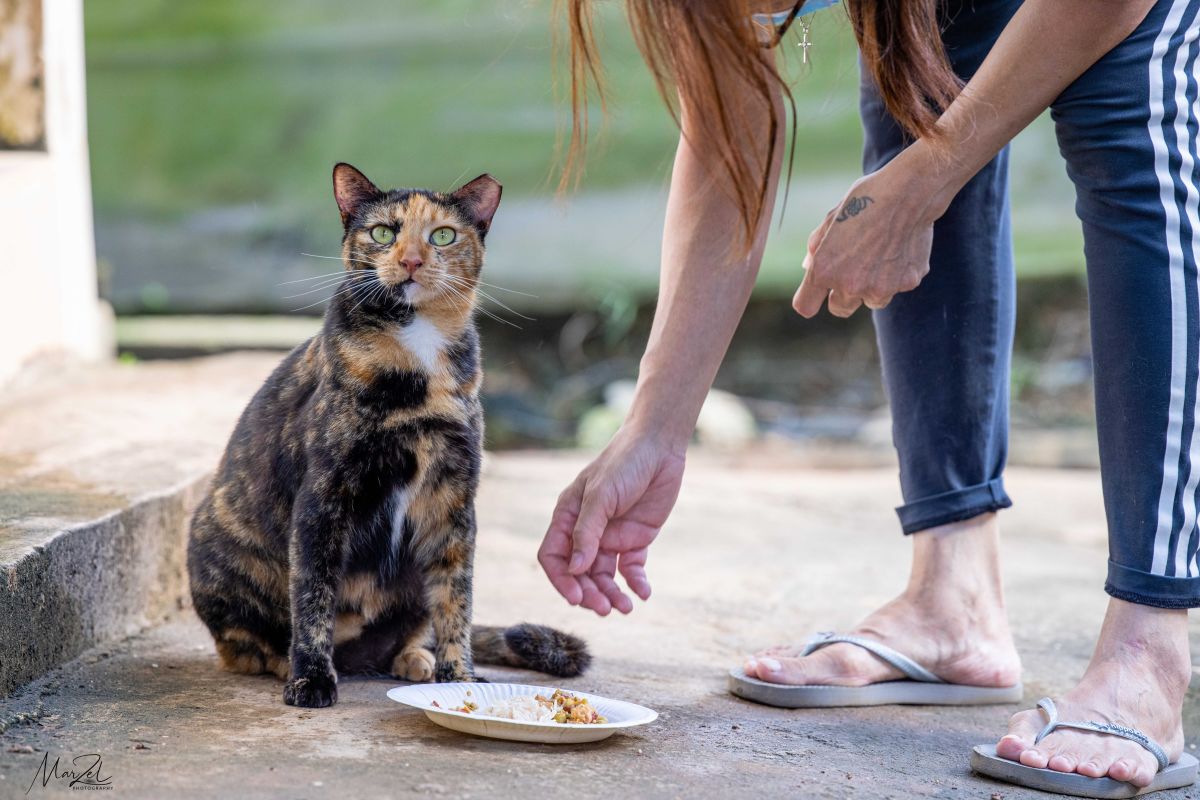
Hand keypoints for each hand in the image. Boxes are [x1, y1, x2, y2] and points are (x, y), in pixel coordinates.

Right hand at [537, 426, 685, 615]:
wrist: (659, 446)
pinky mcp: (636, 539)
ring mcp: (611, 536)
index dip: (562, 580)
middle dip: (590, 593)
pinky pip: (631, 568)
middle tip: (606, 608)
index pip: (554, 557)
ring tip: (625, 608)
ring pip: (604, 576)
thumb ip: (587, 532)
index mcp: (568, 517)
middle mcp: (587, 531)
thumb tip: (574, 570)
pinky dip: (635, 583)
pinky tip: (643, 593)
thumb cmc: (623, 463)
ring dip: (612, 593)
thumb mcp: (601, 495)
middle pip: (580, 573)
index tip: (577, 598)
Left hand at [793, 154, 944, 317]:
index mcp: (825, 270)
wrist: (909, 191)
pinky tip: (899, 247)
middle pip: (839, 309)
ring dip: (872, 286)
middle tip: (852, 270)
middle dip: (841, 294)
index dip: (810, 299)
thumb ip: (816, 248)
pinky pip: (897, 286)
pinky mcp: (907, 283)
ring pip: (870, 301)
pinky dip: (897, 273)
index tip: (816, 294)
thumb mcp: (831, 219)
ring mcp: (881, 287)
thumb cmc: (866, 200)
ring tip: (879, 254)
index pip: (805, 307)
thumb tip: (810, 267)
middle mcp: (851, 285)